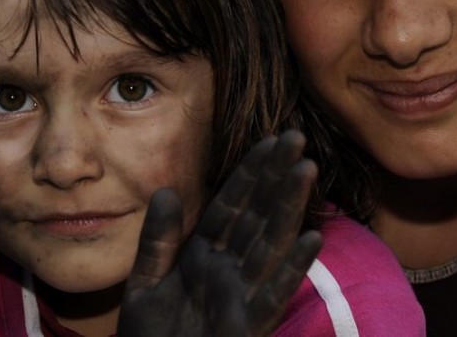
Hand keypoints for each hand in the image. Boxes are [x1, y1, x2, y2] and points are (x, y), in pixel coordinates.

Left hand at [118, 130, 321, 336]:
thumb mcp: (145, 285)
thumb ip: (157, 240)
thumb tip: (167, 190)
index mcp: (202, 255)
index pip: (230, 205)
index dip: (249, 174)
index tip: (269, 141)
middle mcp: (227, 269)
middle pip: (256, 215)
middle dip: (275, 177)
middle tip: (296, 137)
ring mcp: (239, 295)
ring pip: (269, 243)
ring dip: (288, 207)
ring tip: (306, 169)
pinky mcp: (247, 326)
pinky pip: (272, 293)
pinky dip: (292, 267)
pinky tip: (311, 238)